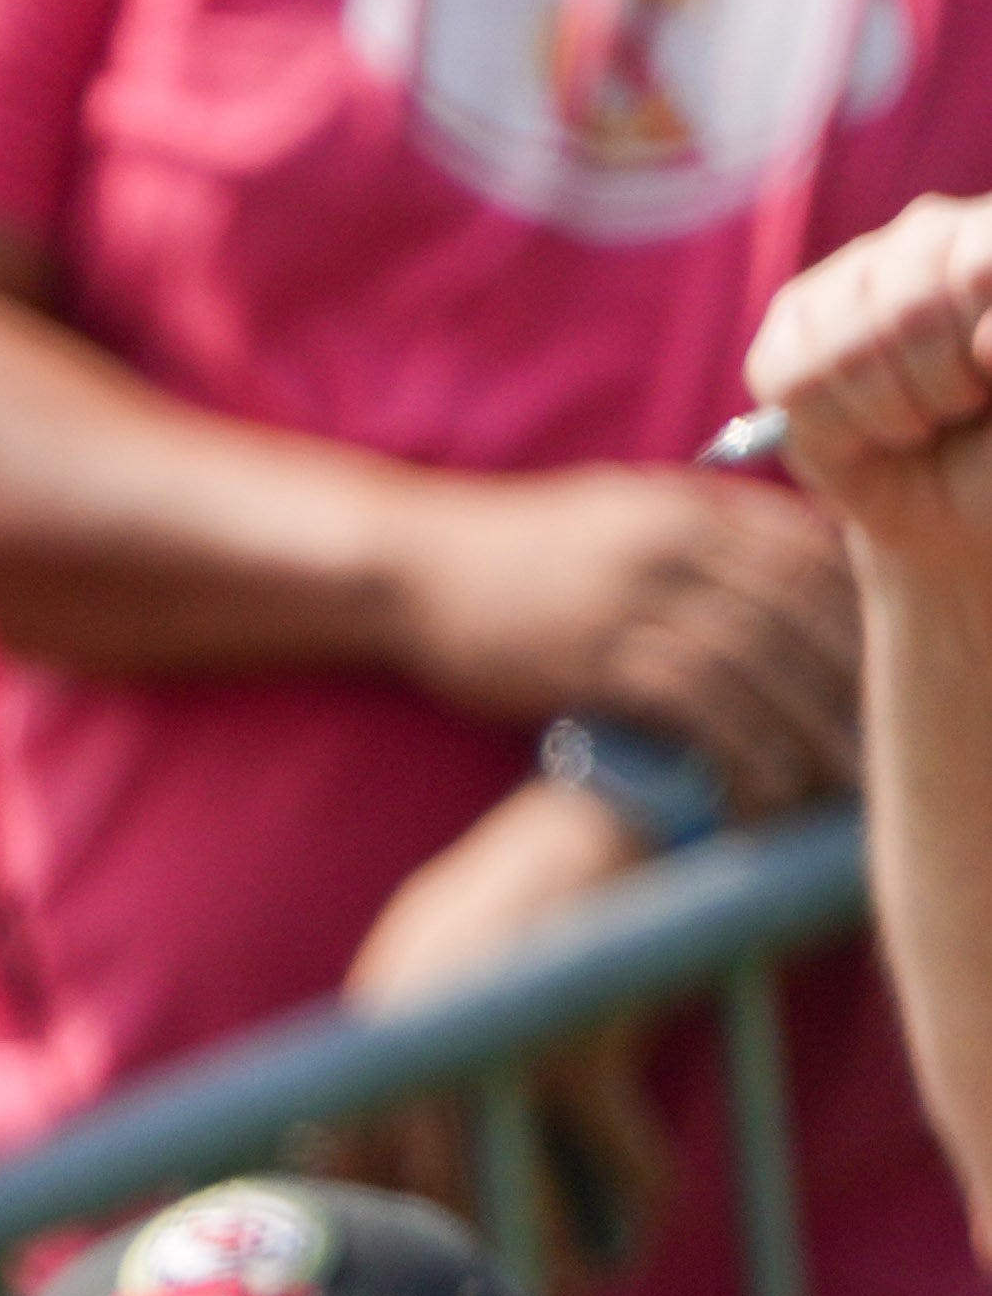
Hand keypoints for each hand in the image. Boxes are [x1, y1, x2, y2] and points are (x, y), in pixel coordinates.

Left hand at [325, 776, 678, 1265]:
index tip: (386, 1280)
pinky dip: (637, 1191)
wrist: (608, 820)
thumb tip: (342, 1149)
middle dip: (459, 1262)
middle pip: (418, 1199)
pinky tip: (644, 1213)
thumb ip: (389, 1041)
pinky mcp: (580, 1050)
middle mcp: (420, 1049)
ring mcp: (499, 1053)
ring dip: (551, 1254)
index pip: (335, 1159)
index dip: (359, 1230)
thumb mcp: (418, 956)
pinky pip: (614, 1156)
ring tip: (576, 1287)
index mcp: (376, 1032)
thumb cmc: (514, 894)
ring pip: (510, 1196)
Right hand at [384, 460, 859, 807]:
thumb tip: (780, 566)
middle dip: (851, 683)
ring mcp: (631, 597)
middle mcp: (674, 543)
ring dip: (807, 728)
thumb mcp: (619, 514)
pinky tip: (760, 788)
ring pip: (757, 662)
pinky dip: (738, 748)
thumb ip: (700, 533)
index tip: (884, 678)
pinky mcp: (590, 655)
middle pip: (800, 611)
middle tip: (883, 744)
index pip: (814, 555)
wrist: (412, 565)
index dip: (862, 619)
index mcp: (692, 507)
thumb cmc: (514, 551)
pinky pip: (692, 704)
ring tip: (838, 785)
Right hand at [749, 195, 991, 591]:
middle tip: (959, 405)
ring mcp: (852, 271)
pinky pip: (792, 381)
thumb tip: (985, 344)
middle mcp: (928, 235)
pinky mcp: (790, 321)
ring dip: (887, 412)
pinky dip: (832, 428)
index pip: (978, 270)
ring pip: (845, 349)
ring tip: (917, 422)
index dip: (978, 343)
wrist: (951, 494)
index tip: (991, 382)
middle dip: (939, 386)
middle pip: (910, 310)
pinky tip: (861, 430)